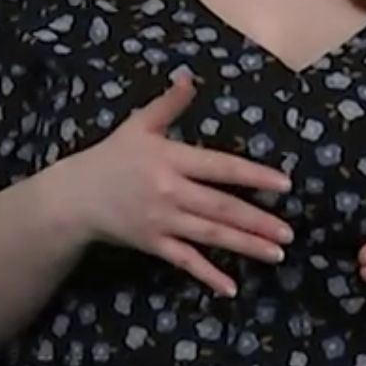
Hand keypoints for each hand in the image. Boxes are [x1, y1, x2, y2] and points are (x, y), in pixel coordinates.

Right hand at [63, 69, 292, 297]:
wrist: (75, 196)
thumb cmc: (112, 156)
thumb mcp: (139, 125)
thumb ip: (168, 104)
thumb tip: (190, 77)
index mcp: (171, 159)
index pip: (220, 167)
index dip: (254, 176)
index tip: (284, 184)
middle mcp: (170, 191)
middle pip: (221, 207)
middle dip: (258, 220)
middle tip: (289, 232)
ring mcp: (162, 221)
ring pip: (210, 235)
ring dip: (245, 245)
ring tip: (276, 253)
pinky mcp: (153, 244)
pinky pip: (185, 261)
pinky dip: (207, 275)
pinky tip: (231, 287)